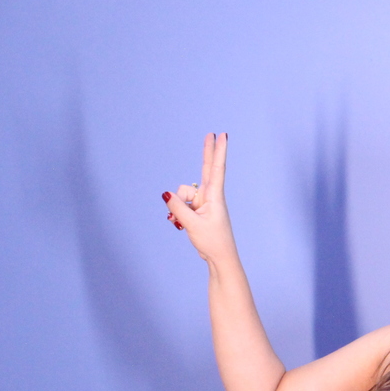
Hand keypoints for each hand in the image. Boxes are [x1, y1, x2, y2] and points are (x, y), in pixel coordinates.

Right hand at [163, 132, 236, 263]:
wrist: (219, 257)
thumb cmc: (212, 241)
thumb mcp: (193, 224)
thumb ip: (178, 208)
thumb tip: (167, 194)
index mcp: (215, 197)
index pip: (216, 169)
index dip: (218, 151)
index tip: (222, 135)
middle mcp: (210, 196)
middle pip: (206, 169)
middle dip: (207, 152)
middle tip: (211, 133)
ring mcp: (203, 202)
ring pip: (183, 193)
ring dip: (178, 206)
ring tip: (185, 222)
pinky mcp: (198, 209)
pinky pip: (181, 204)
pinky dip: (177, 212)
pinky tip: (182, 224)